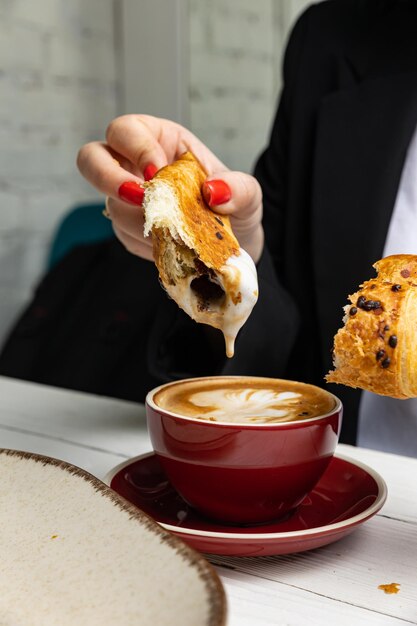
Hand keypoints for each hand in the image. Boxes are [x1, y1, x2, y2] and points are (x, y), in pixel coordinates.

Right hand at [77, 114, 263, 262]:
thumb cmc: (236, 207)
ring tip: (178, 232)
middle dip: (107, 177)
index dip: (135, 148)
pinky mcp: (128, 230)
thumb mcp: (248, 194)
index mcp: (161, 140)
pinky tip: (175, 245)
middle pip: (91, 158)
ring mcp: (127, 199)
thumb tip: (215, 191)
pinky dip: (149, 244)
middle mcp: (135, 166)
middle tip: (138, 198)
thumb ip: (239, 189)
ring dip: (142, 221)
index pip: (127, 130)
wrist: (234, 245)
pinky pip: (125, 236)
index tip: (157, 172)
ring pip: (111, 206)